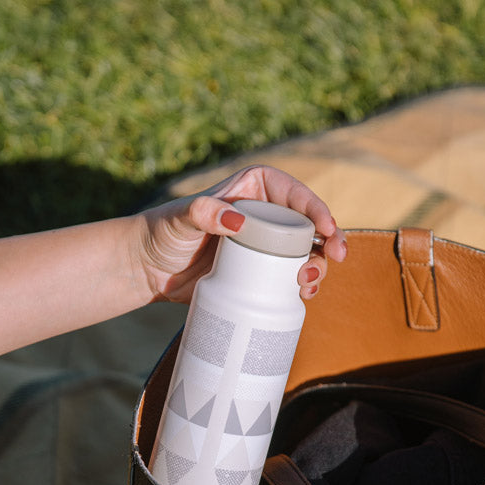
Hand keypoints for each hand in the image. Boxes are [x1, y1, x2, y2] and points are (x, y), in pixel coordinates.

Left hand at [134, 164, 346, 305]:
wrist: (149, 269)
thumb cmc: (163, 233)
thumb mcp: (182, 218)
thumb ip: (203, 212)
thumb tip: (238, 221)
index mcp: (254, 189)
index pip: (294, 194)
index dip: (316, 208)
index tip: (327, 227)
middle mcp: (265, 215)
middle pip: (308, 226)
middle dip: (328, 241)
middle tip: (335, 258)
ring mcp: (264, 246)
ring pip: (304, 253)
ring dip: (317, 267)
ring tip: (308, 282)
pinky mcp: (259, 273)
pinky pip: (288, 277)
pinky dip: (301, 286)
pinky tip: (303, 295)